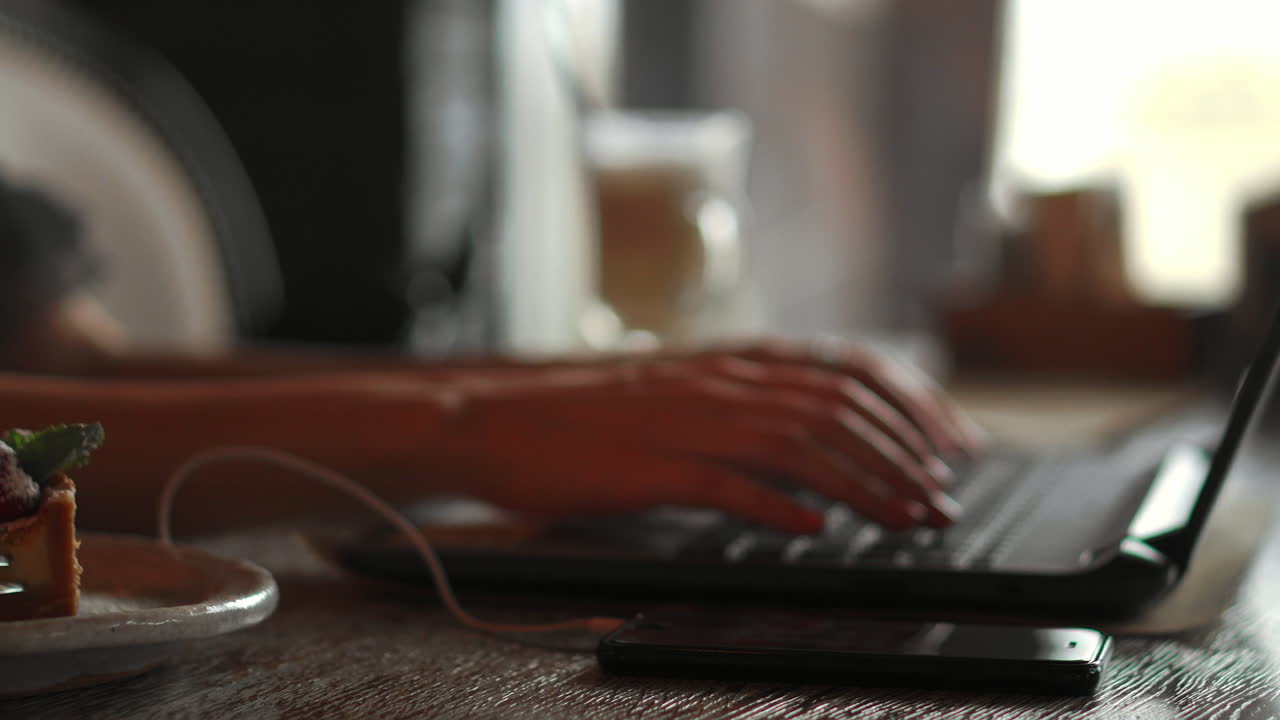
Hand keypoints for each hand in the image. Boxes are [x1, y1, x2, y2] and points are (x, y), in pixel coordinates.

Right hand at [422, 342, 981, 533]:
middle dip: (905, 455)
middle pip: (838, 409)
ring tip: (907, 518)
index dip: (911, 406)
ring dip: (865, 484)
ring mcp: (686, 422)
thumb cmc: (588, 415)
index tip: (950, 443)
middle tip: (943, 497)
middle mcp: (720, 383)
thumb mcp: (681, 393)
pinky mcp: (650, 467)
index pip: (846, 369)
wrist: (499, 418)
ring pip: (800, 445)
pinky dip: (778, 506)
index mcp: (731, 362)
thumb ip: (745, 402)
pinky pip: (727, 484)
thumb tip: (816, 431)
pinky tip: (814, 530)